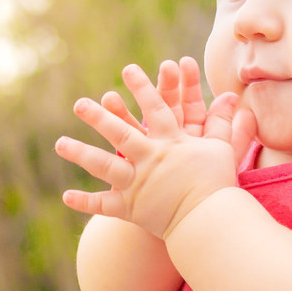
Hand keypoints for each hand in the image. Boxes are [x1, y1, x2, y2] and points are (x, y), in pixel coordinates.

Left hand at [55, 62, 255, 237]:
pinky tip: (66, 195)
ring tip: (60, 143)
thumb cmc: (217, 183)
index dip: (144, 88)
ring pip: (104, 166)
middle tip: (79, 103)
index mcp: (171, 143)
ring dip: (80, 153)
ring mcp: (137, 184)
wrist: (209, 220)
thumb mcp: (221, 149)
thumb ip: (221, 122)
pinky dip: (86, 202)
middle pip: (121, 134)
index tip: (128, 69)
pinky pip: (104, 205)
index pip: (156, 110)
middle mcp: (149, 159)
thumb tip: (231, 98)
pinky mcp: (130, 208)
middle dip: (99, 117)